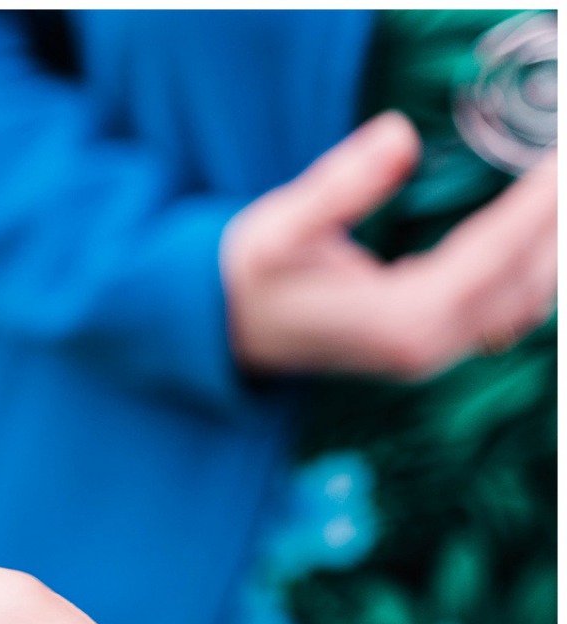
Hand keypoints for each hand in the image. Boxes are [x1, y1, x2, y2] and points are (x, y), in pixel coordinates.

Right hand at [223, 111, 557, 380]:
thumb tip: (398, 135)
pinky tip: (537, 236)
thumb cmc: (248, 276)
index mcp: (394, 320)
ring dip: (549, 251)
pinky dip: (531, 274)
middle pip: (520, 283)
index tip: (556, 164)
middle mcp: (421, 346)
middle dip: (551, 227)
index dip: (530, 211)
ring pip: (521, 304)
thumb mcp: (277, 227)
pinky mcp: (426, 348)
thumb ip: (337, 186)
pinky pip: (503, 315)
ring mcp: (427, 354)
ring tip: (553, 195)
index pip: (488, 260)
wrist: (225, 331)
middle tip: (562, 170)